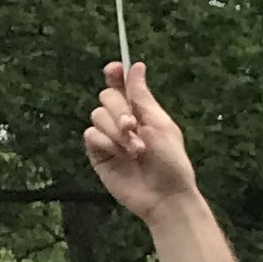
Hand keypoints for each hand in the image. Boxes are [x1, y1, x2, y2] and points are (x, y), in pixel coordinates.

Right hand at [81, 60, 198, 220]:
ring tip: (136, 150)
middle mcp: (122, 121)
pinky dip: (106, 143)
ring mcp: (109, 137)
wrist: (165, 195)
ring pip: (97, 115)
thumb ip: (142, 96)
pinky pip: (91, 135)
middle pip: (106, 97)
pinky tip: (122, 156)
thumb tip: (136, 66)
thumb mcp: (160, 124)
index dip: (114, 74)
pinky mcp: (98, 153)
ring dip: (117, 131)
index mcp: (141, 112)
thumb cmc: (171, 162)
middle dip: (119, 110)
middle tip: (133, 126)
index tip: (113, 69)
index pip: (120, 85)